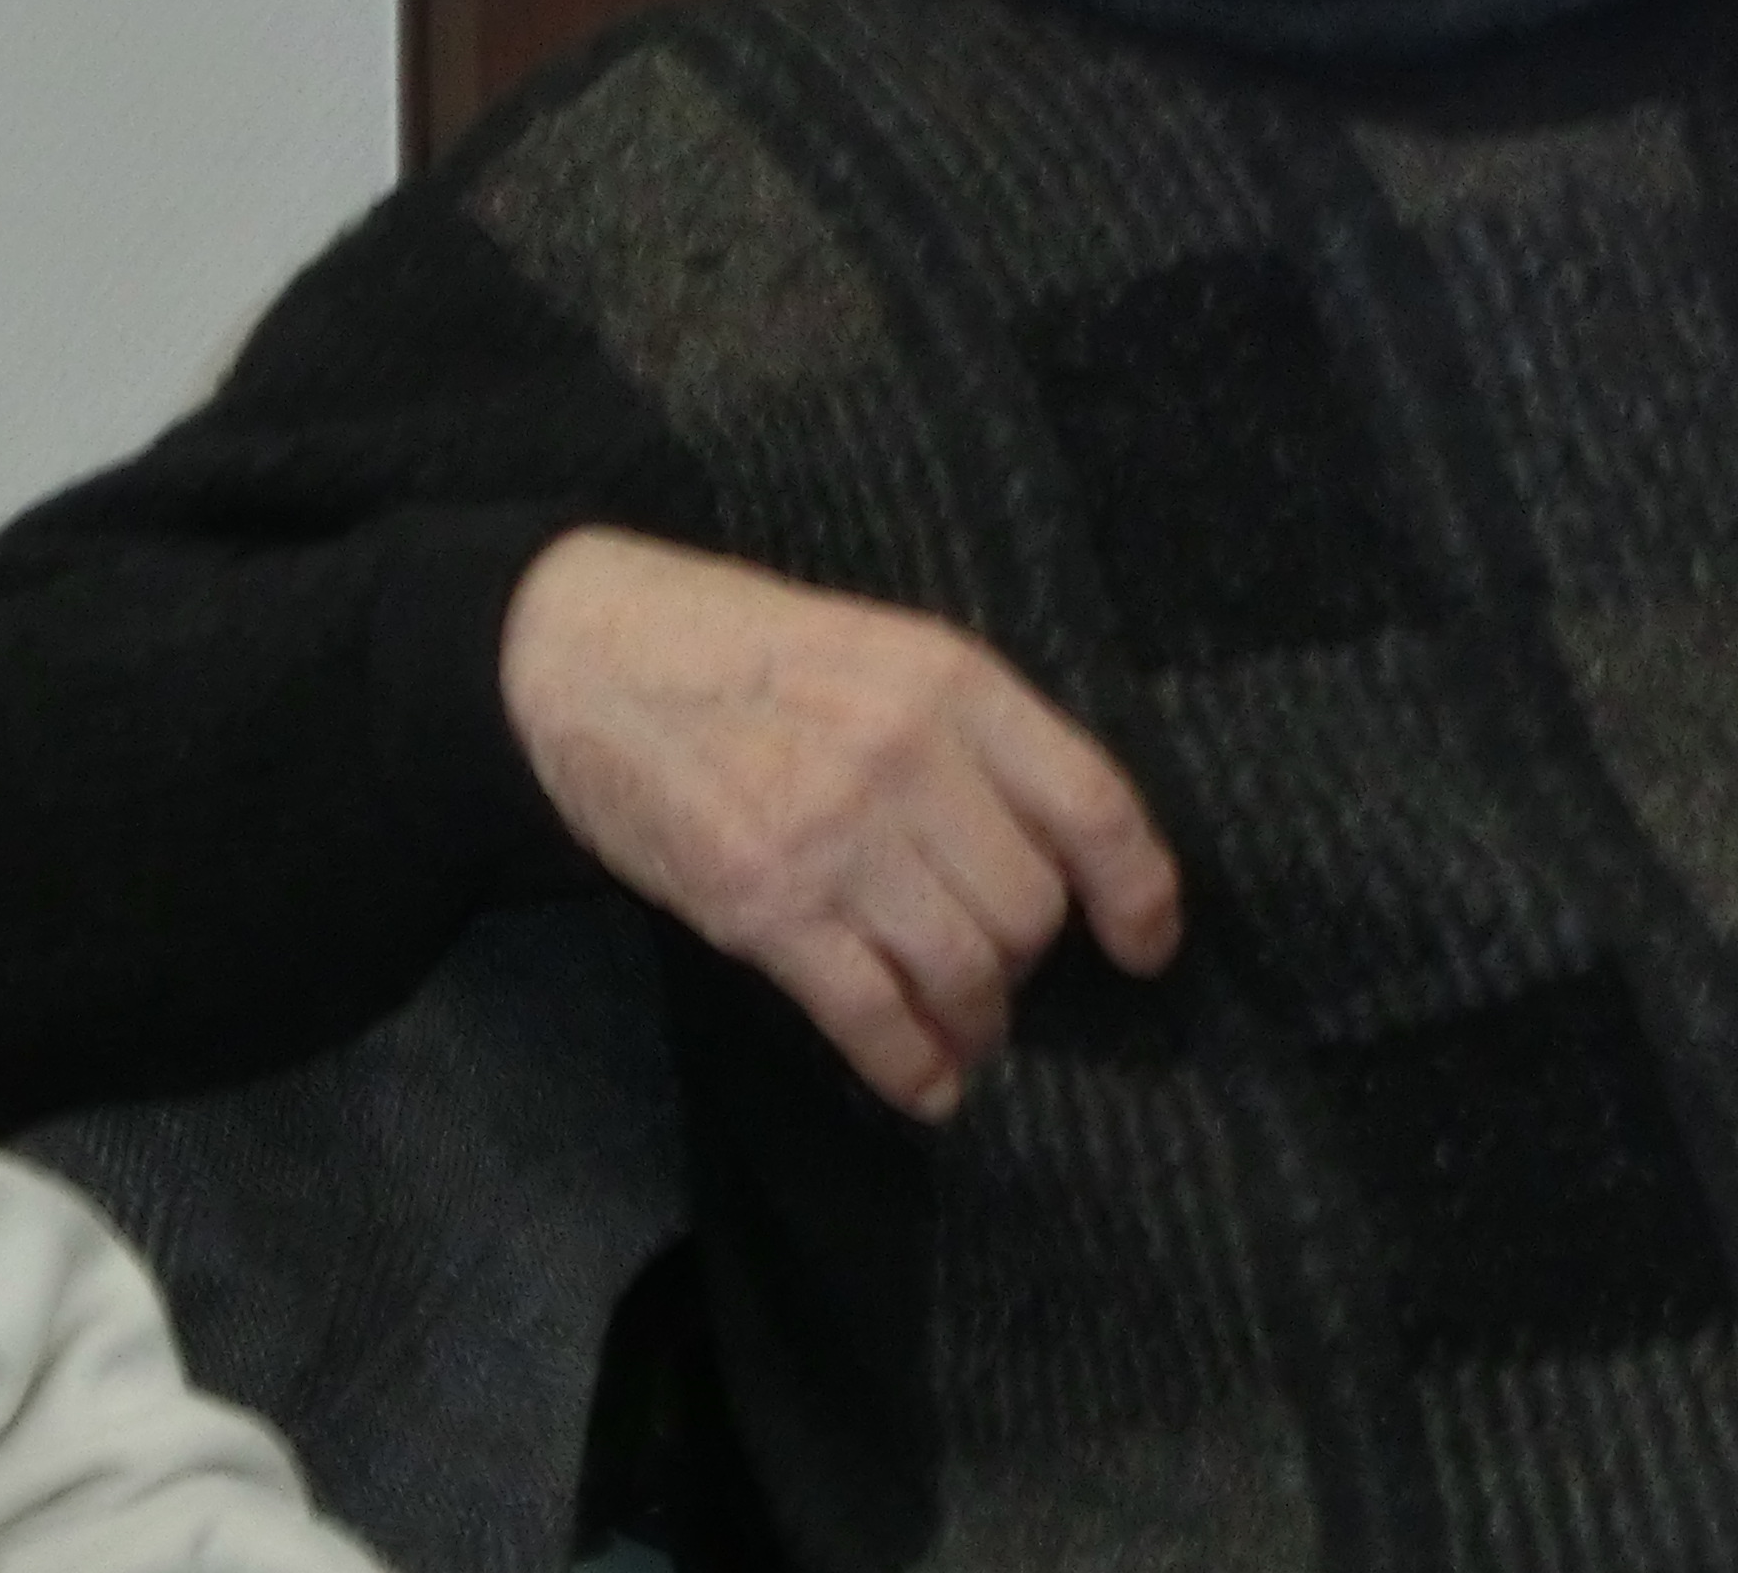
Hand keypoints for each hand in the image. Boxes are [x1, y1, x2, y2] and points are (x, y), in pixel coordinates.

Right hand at [499, 526, 1181, 1118]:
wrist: (587, 654)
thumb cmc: (750, 654)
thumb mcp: (886, 653)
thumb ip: (973, 739)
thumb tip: (1060, 854)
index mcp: (955, 682)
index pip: (1094, 804)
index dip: (1140, 891)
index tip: (1149, 946)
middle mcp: (908, 756)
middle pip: (1030, 908)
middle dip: (1026, 960)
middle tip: (998, 970)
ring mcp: (833, 833)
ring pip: (965, 969)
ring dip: (976, 1020)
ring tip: (967, 1029)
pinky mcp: (761, 904)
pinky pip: (871, 1014)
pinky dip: (912, 1067)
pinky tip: (927, 1084)